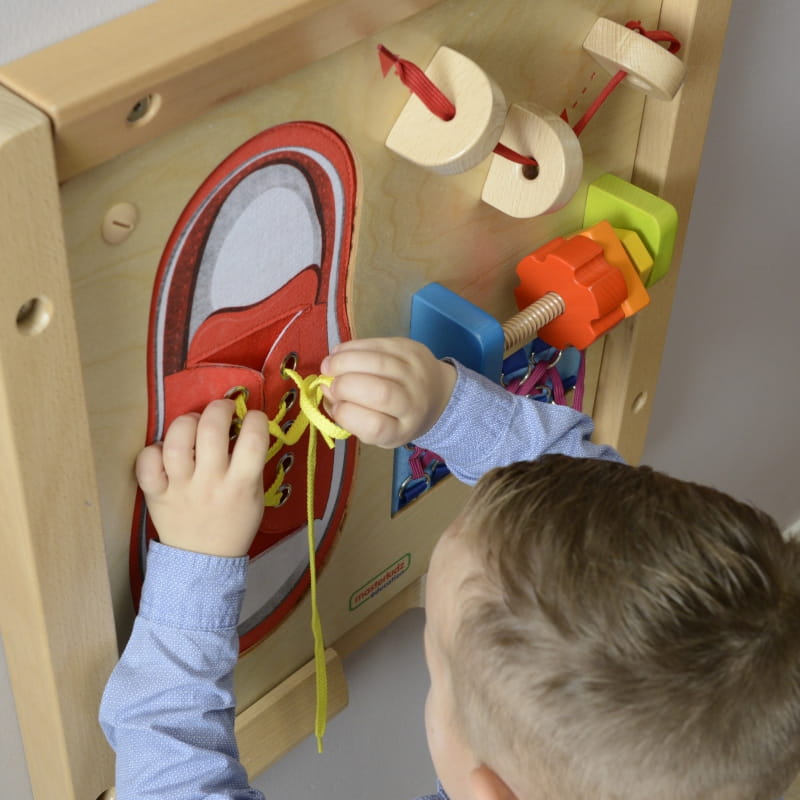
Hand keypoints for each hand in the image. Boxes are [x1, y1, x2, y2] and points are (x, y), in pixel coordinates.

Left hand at [135, 399, 268, 557]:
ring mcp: (180, 488)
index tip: (252, 417)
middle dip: (219, 408)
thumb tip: (240, 426)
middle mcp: (210, 483)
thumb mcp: (255, 495)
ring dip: (187, 422)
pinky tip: (165, 451)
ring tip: (193, 423)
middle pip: (211, 431)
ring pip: (176, 442)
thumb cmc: (235, 523)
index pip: (254, 439)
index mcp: (241, 484)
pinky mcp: (156, 494)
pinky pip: (146, 463)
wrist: (204, 560)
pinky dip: (153, 450)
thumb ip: (250, 463)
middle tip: (222, 409)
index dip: (256, 419)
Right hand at [320, 338, 455, 447]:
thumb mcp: (377, 430)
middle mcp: (415, 404)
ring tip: (328, 365)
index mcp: (402, 431)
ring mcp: (416, 373)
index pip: (375, 426)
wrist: (436, 394)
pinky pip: (378, 343)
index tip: (335, 406)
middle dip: (344, 385)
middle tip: (328, 383)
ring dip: (344, 361)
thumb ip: (350, 417)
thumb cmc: (397, 417)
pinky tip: (339, 353)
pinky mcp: (411, 348)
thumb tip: (325, 388)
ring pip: (377, 362)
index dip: (346, 414)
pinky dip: (352, 347)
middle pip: (379, 393)